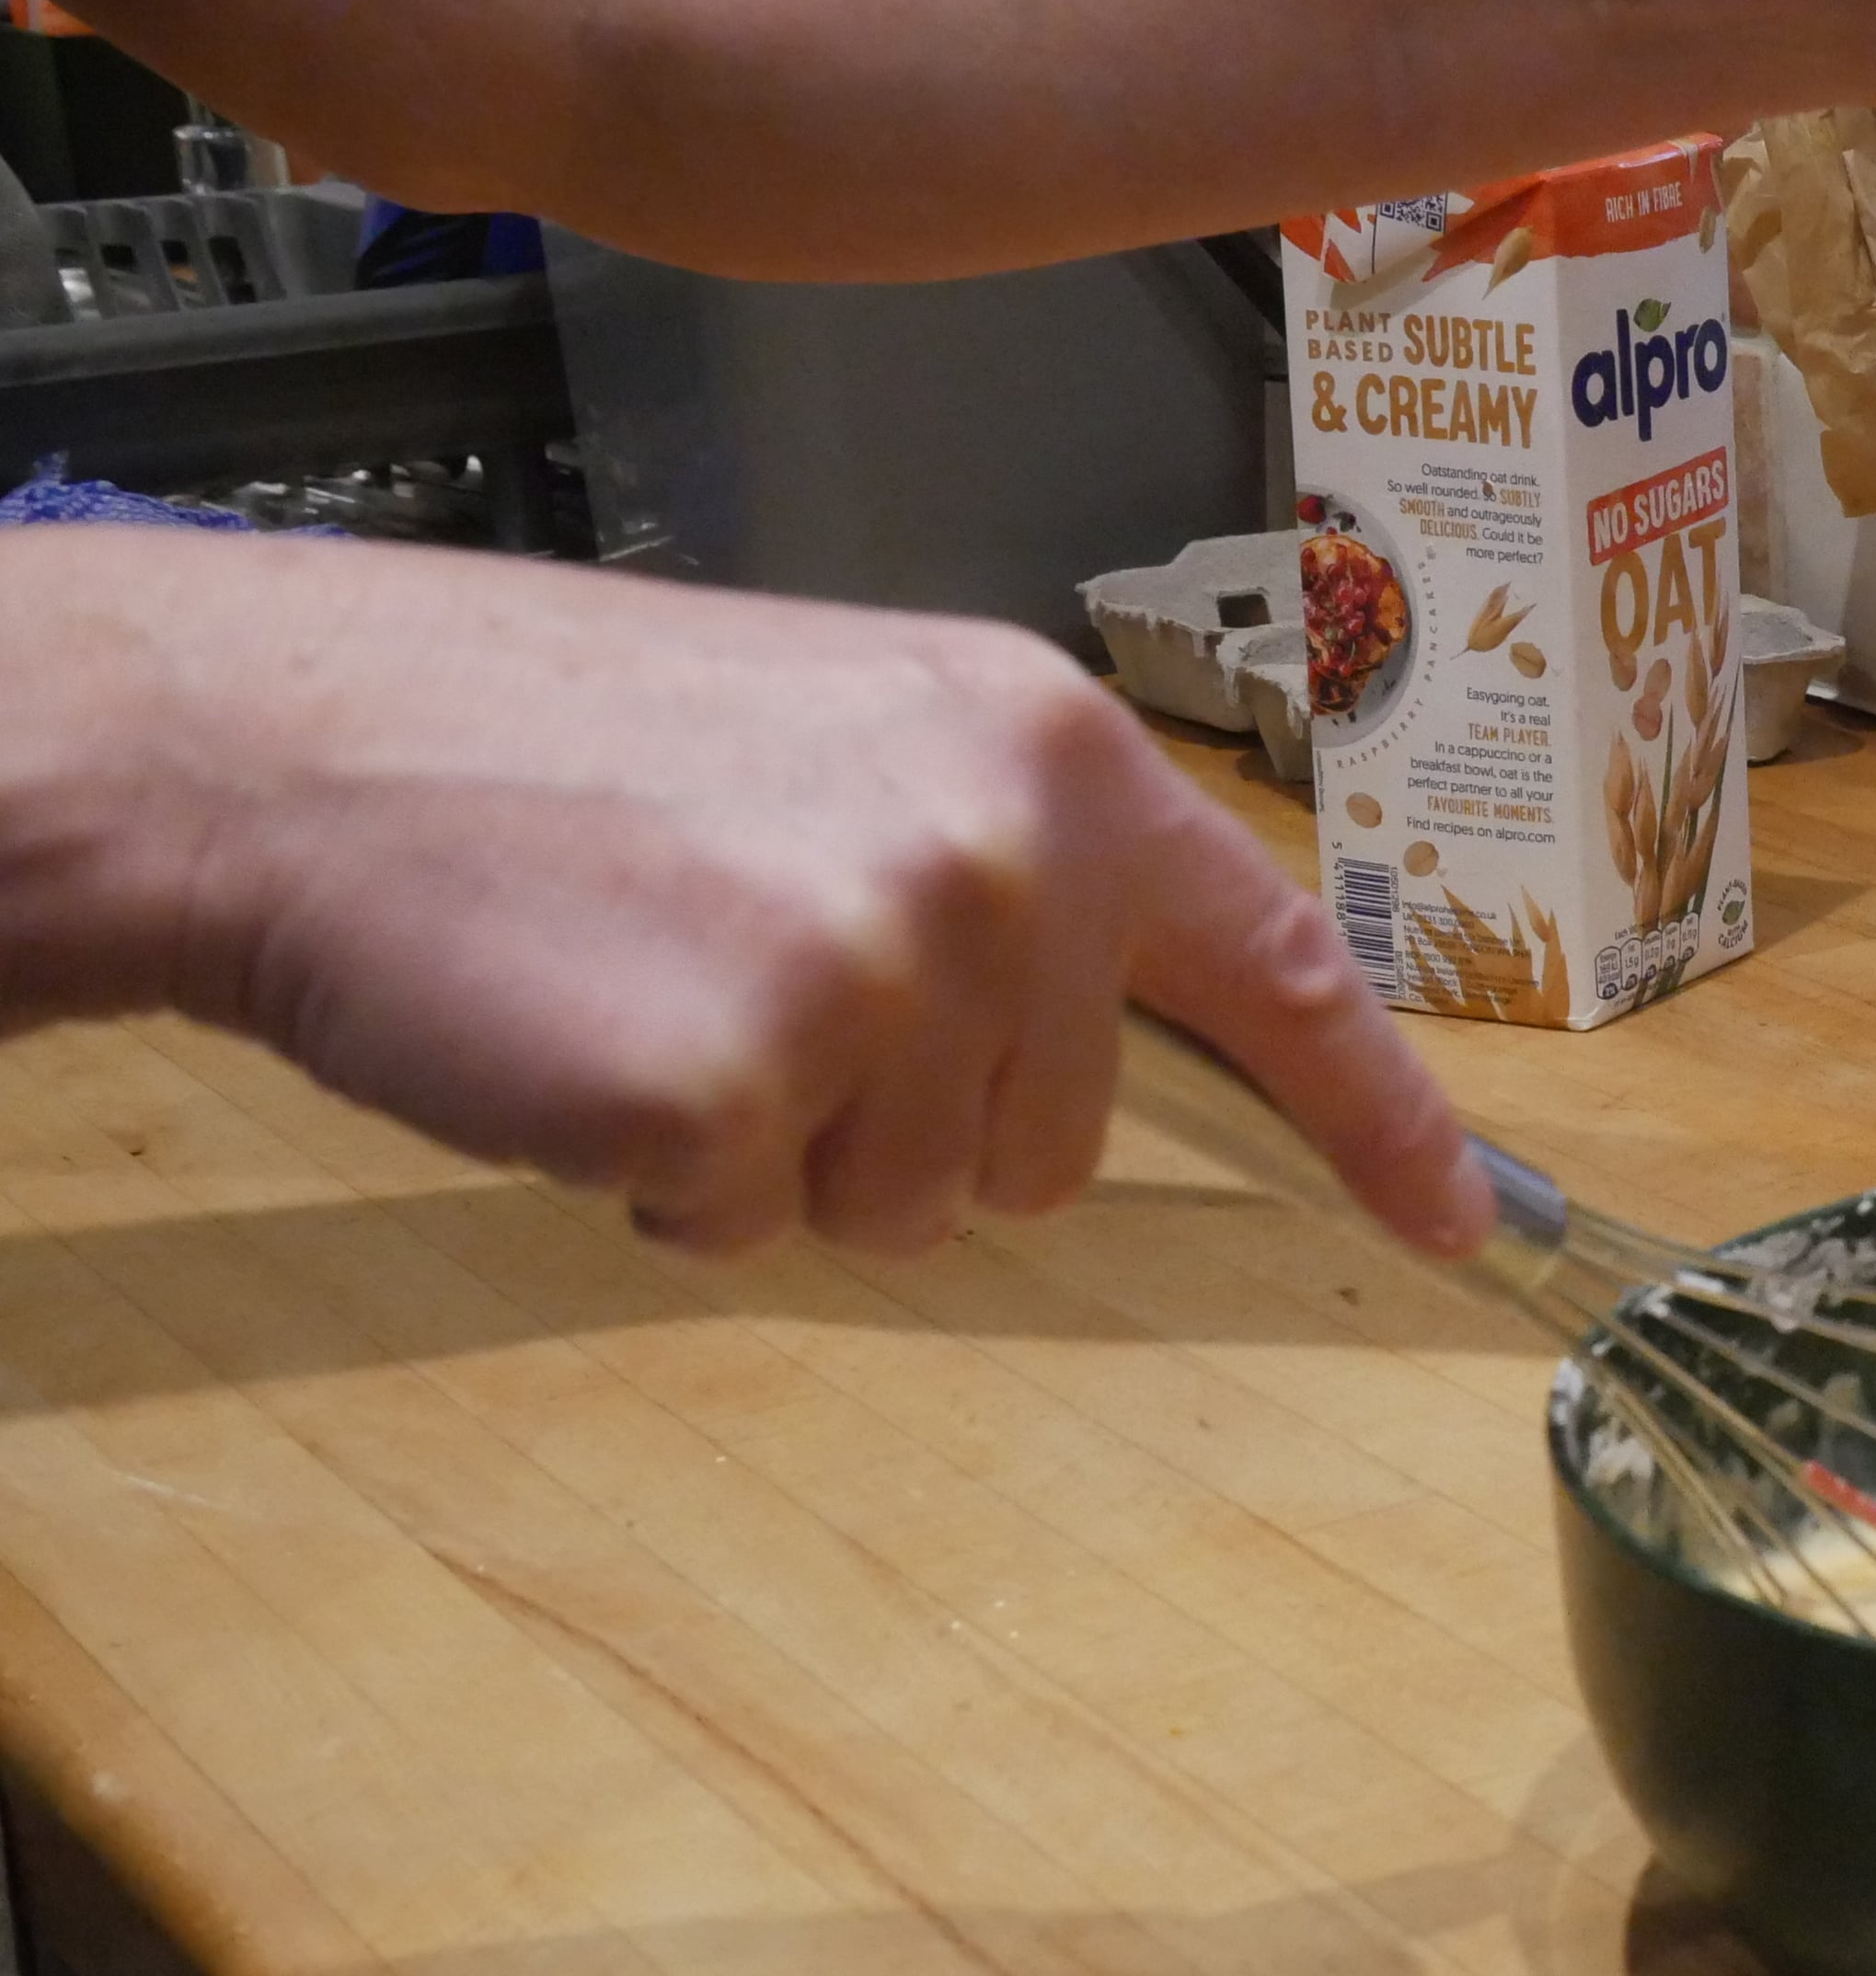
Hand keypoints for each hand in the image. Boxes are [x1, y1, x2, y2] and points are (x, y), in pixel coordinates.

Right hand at [1, 531, 1491, 1259]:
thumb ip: (1016, 876)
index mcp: (1052, 754)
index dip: (1379, 1112)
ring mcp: (884, 965)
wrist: (309, 745)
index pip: (1275, 964)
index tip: (1466, 1221)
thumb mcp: (859, 744)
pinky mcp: (744, 1080)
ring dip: (787, 1150)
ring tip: (666, 989)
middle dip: (909, 1116)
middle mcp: (1004, 852)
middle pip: (1057, 1141)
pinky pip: (754, 1231)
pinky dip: (663, 1182)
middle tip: (749, 976)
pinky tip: (587, 1043)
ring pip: (916, 1206)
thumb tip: (1110, 1040)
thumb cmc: (571, 751)